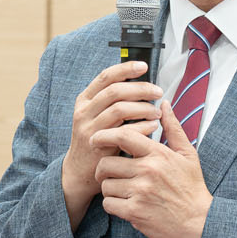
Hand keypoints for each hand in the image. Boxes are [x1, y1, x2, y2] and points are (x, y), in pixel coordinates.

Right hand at [61, 61, 160, 221]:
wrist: (78, 171)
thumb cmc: (97, 139)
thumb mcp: (97, 115)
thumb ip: (114, 100)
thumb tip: (141, 83)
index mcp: (85, 99)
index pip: (106, 77)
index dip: (125, 68)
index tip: (144, 66)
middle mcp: (84, 111)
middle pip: (115, 91)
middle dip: (140, 89)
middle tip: (158, 92)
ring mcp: (89, 127)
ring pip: (119, 109)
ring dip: (143, 108)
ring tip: (157, 112)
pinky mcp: (98, 144)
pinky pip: (124, 131)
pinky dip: (142, 126)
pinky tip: (153, 126)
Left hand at [93, 95, 212, 237]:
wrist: (199, 221)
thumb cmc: (192, 187)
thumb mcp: (188, 154)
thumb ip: (173, 128)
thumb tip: (164, 104)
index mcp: (158, 154)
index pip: (122, 136)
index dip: (104, 136)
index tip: (96, 139)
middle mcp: (147, 171)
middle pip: (107, 163)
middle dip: (103, 169)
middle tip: (109, 173)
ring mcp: (140, 192)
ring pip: (106, 185)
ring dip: (110, 189)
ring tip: (123, 190)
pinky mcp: (135, 212)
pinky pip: (108, 204)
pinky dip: (113, 205)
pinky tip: (125, 204)